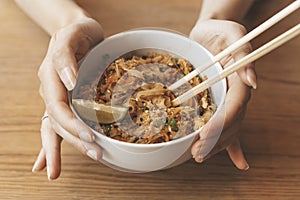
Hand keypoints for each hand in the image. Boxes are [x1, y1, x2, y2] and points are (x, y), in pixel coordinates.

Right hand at [32, 18, 103, 179]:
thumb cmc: (78, 33)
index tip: (90, 136)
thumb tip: (67, 80)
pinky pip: (55, 125)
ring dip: (63, 149)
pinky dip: (49, 146)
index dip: (72, 124)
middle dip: (75, 141)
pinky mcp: (66, 101)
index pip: (58, 107)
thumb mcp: (72, 34)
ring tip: (61, 170)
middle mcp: (51, 91)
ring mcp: (57, 98)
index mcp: (51, 77)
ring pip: (54, 128)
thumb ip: (65, 55)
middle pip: (58, 122)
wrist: (78, 32)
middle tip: (96, 155)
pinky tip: (46, 164)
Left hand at [189, 19, 256, 169]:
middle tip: (197, 153)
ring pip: (228, 127)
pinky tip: (239, 161)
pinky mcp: (221, 101)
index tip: (204, 134)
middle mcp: (236, 93)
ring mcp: (229, 99)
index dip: (221, 122)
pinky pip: (228, 125)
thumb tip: (252, 82)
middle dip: (214, 140)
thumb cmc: (220, 31)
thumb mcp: (232, 34)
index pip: (234, 105)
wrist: (210, 32)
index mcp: (239, 79)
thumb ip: (242, 54)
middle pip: (230, 121)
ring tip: (200, 157)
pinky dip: (232, 144)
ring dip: (216, 145)